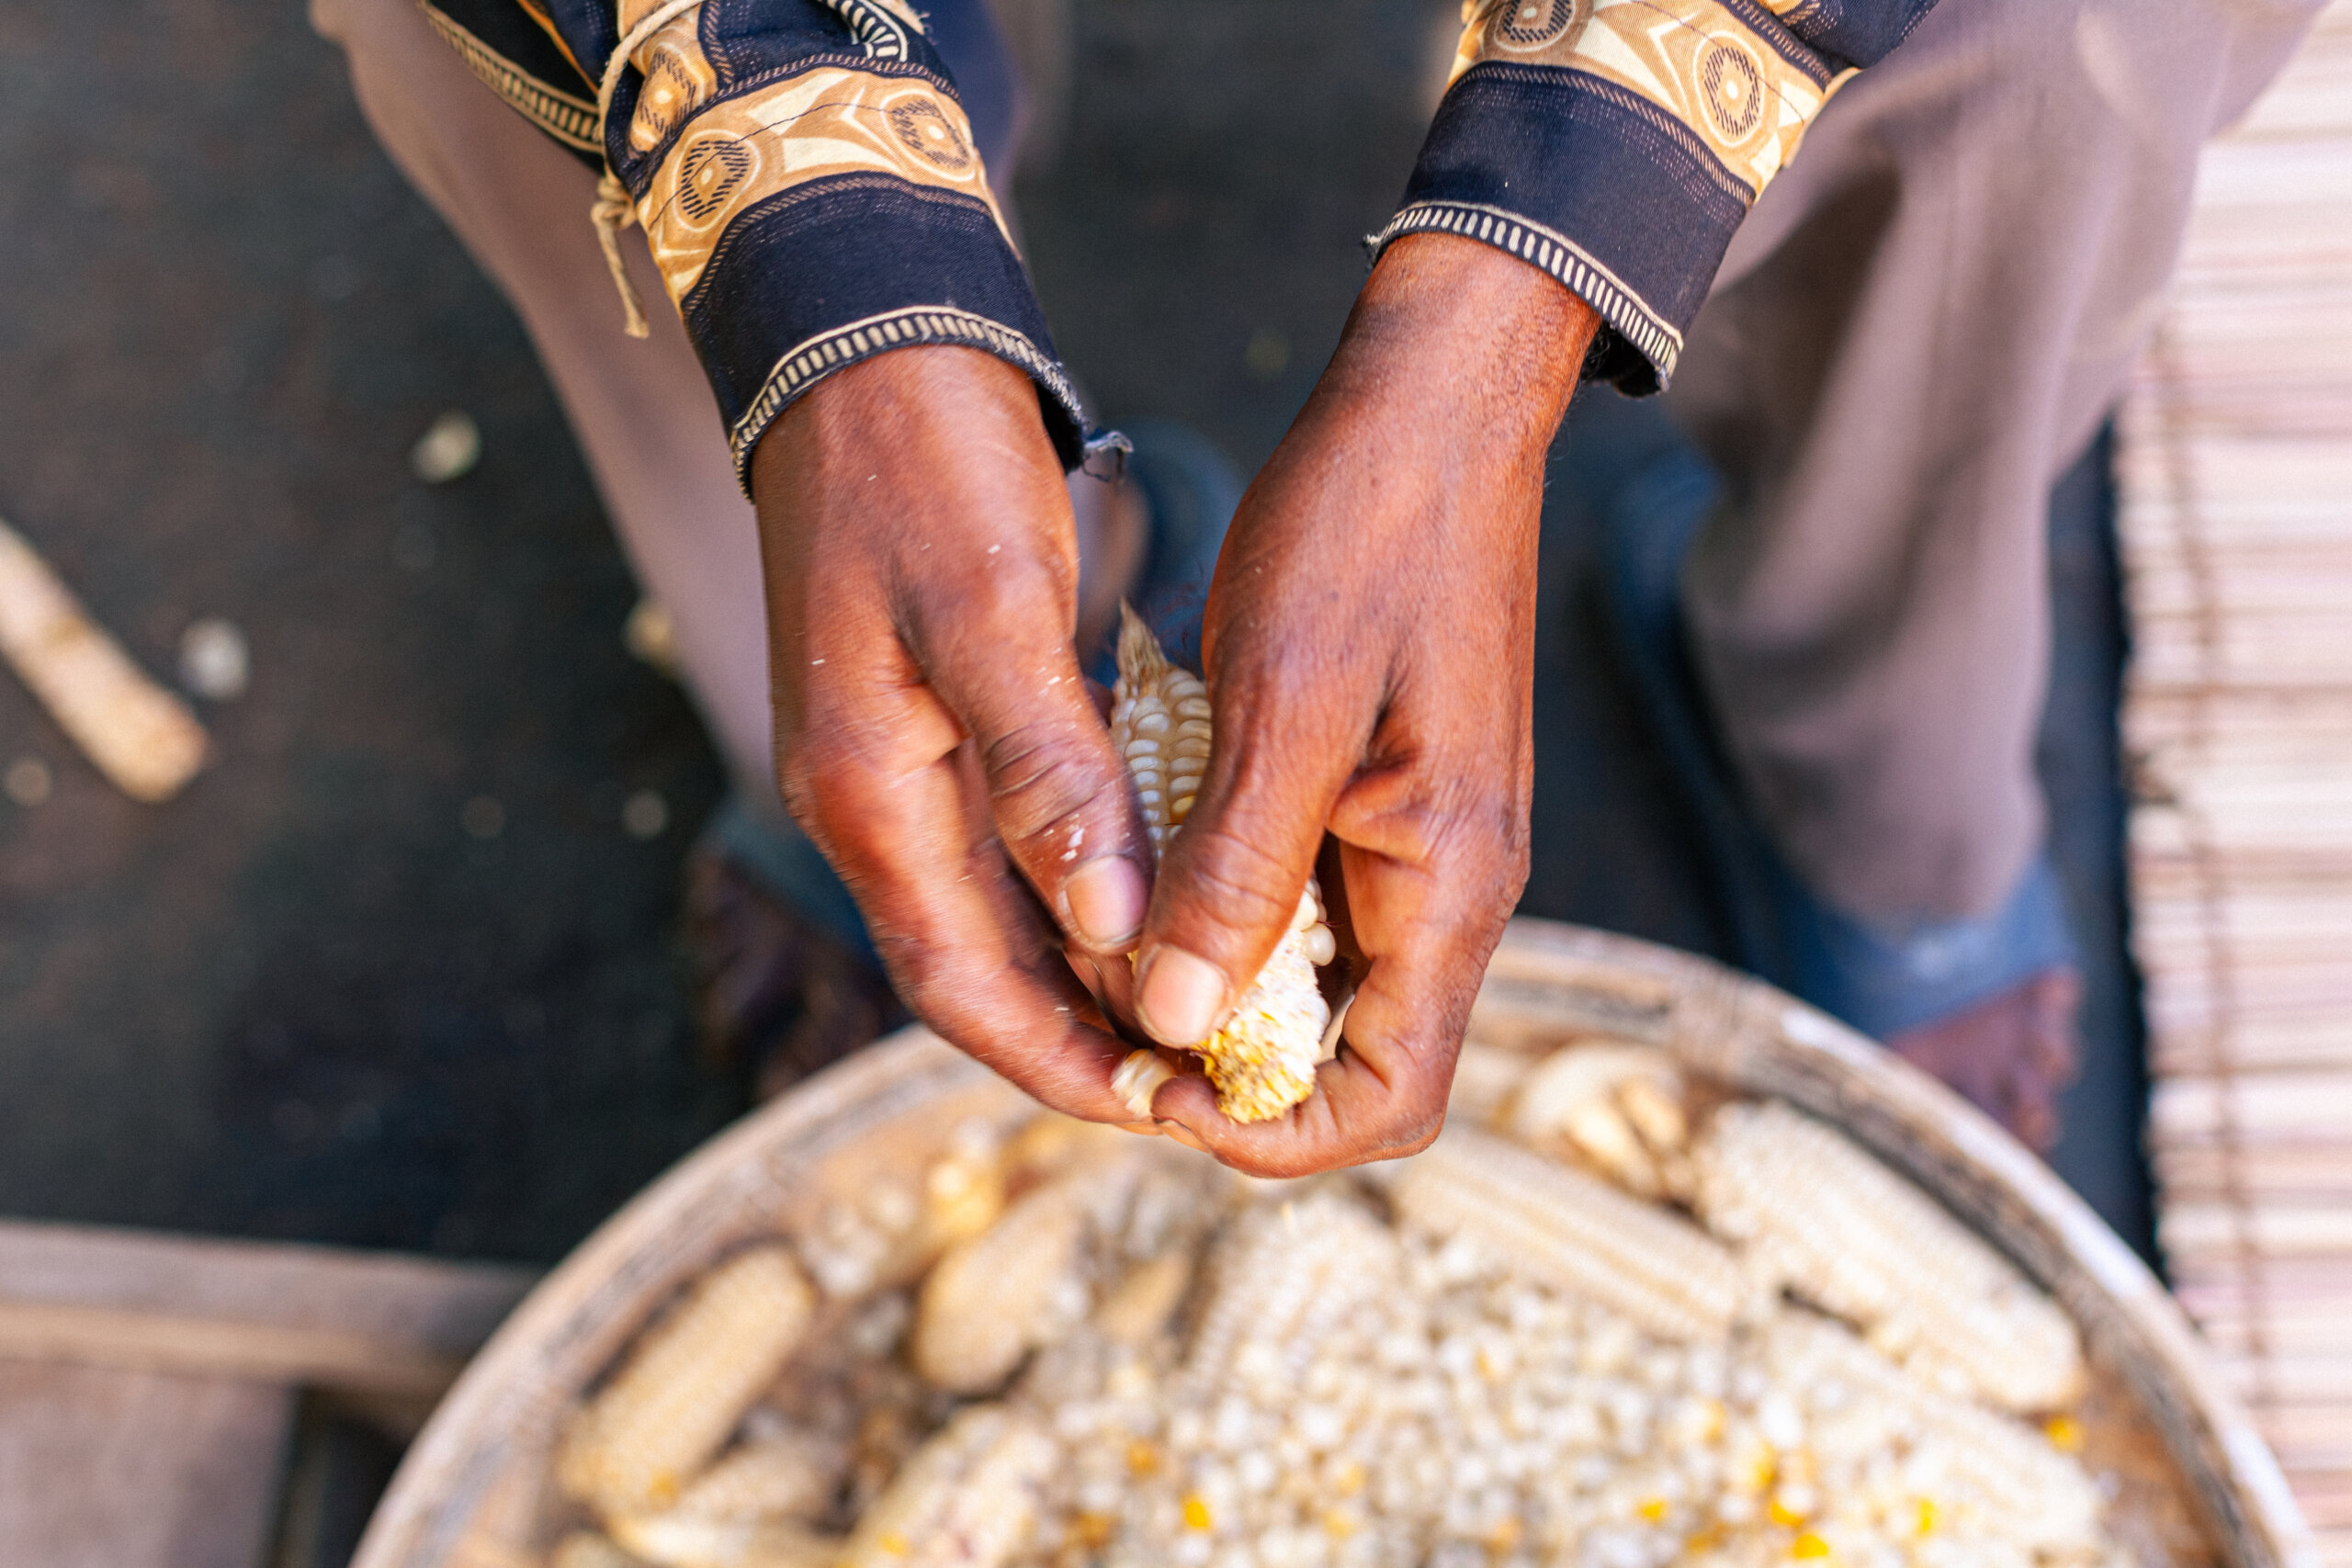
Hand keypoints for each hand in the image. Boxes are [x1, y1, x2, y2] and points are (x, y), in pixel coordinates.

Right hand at [751, 347, 1153, 1124]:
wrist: (861, 342)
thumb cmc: (920, 461)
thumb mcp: (987, 610)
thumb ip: (1047, 773)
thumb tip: (1113, 929)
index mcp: (865, 793)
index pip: (958, 983)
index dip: (1054, 1056)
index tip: (1155, 1101)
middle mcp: (869, 801)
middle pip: (978, 966)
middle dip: (1078, 1030)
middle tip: (1198, 1075)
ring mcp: (894, 763)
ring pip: (997, 912)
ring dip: (1084, 969)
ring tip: (1197, 1005)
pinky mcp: (930, 720)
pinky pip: (1007, 843)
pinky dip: (1079, 886)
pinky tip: (1160, 893)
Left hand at [1130, 232, 1597, 1173]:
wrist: (1436, 401)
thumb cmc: (1369, 529)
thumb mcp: (1283, 705)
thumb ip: (1235, 874)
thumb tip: (1175, 1023)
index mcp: (1447, 881)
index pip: (1392, 1097)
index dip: (1273, 1132)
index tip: (1161, 1087)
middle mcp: (1451, 881)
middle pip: (1350, 1053)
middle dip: (1229, 1064)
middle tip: (1111, 1012)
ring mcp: (1424, 835)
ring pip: (1319, 976)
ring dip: (1216, 976)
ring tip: (1110, 928)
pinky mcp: (1389, 787)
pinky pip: (1309, 891)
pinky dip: (1228, 895)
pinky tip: (1150, 842)